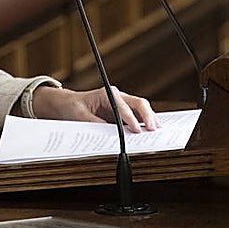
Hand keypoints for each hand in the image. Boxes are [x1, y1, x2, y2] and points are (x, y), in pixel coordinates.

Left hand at [33, 85, 158, 132]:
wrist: (70, 104)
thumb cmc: (74, 107)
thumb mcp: (80, 116)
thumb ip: (95, 124)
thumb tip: (108, 133)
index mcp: (107, 94)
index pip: (123, 107)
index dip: (131, 119)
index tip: (136, 130)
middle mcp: (118, 96)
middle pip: (138, 103)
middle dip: (147, 116)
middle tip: (153, 129)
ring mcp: (123, 103)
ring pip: (142, 108)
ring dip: (150, 118)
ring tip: (158, 131)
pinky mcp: (124, 112)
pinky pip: (138, 115)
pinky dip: (146, 121)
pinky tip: (153, 130)